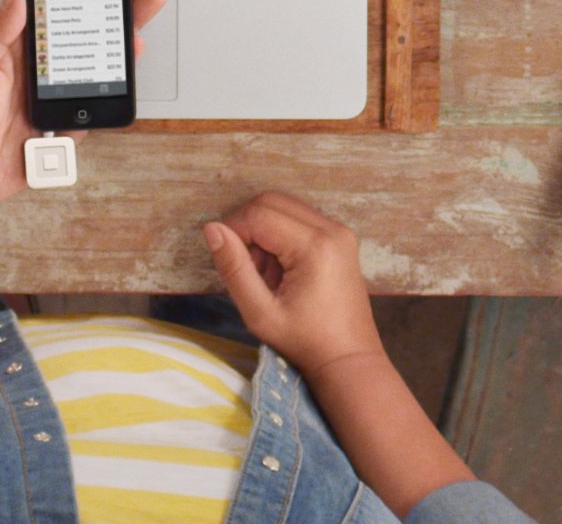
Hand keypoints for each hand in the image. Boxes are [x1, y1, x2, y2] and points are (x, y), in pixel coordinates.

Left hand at [0, 0, 169, 223]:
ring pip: (99, 52)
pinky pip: (99, 95)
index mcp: (12, 43)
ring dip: (125, 27)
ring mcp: (56, 89)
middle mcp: (39, 61)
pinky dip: (119, 77)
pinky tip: (130, 55)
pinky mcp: (67, 118)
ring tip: (148, 1)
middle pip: (86, 18)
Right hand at [200, 190, 385, 380]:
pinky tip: (280, 268)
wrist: (349, 361)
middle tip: (245, 265)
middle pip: (271, 201)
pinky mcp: (340, 239)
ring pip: (284, 207)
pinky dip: (280, 234)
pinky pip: (299, 219)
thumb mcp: (260, 313)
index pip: (258, 214)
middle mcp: (332, 230)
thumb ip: (234, 268)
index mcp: (316, 247)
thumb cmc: (305, 342)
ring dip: (263, 230)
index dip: (233, 230)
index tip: (228, 261)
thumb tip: (212, 229)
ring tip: (263, 270)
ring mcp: (340, 232)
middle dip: (247, 226)